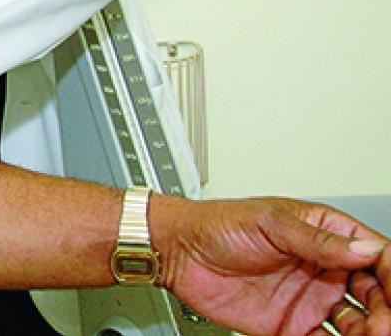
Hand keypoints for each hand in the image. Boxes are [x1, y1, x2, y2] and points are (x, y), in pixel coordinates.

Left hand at [157, 195, 389, 335]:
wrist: (177, 252)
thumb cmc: (218, 225)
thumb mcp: (270, 223)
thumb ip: (317, 240)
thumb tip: (365, 247)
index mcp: (325, 236)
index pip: (377, 256)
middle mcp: (323, 269)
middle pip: (375, 293)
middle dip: (386, 309)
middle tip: (383, 324)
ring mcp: (309, 299)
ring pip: (357, 322)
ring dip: (369, 331)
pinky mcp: (291, 326)